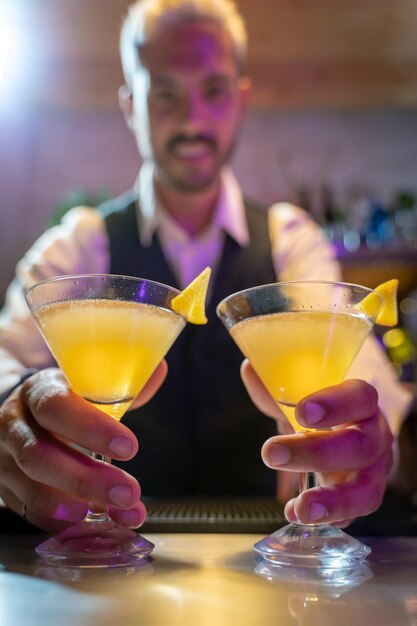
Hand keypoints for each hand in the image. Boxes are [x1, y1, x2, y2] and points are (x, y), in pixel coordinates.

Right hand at [0, 362, 166, 530]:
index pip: (55, 406)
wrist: (25, 413)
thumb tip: (158, 372)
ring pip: (32, 487)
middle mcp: (14, 424)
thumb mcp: (87, 383)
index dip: (90, 429)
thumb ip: (122, 383)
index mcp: (37, 390)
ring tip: (117, 514)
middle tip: (128, 493)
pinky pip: (29, 510)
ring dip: (76, 506)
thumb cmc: (66, 398)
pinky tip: (94, 526)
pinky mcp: (6, 488)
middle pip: (39, 455)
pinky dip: (63, 524)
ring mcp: (4, 459)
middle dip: (86, 478)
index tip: (129, 447)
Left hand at [241, 360, 393, 526]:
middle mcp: (375, 436)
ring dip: (332, 501)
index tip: (303, 412)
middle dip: (316, 453)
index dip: (334, 404)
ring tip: (300, 508)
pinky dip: (326, 519)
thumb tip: (251, 370)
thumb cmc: (323, 411)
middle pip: (359, 446)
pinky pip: (354, 515)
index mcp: (362, 402)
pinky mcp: (365, 498)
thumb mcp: (303, 395)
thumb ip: (277, 386)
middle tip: (272, 453)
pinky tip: (295, 513)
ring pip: (367, 491)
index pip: (358, 398)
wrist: (346, 436)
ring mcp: (374, 472)